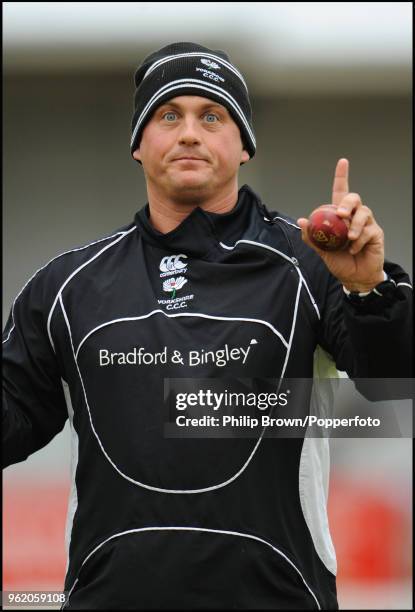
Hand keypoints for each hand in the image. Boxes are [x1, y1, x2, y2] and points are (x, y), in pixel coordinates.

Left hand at [297, 158, 384, 291]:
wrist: (354, 278)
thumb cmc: (340, 262)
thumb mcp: (322, 250)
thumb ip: (312, 237)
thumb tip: (301, 221)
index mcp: (340, 217)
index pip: (341, 192)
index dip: (342, 176)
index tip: (342, 162)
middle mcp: (354, 217)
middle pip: (354, 198)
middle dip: (347, 203)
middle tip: (340, 214)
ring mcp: (367, 224)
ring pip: (364, 212)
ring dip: (354, 225)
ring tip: (348, 239)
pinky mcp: (376, 234)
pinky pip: (368, 231)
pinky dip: (359, 241)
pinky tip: (354, 249)